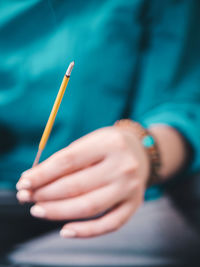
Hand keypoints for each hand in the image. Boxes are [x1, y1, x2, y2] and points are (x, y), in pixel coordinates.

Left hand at [16, 126, 149, 237]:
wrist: (141, 151)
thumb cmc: (108, 145)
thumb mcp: (90, 141)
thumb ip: (65, 159)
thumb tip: (35, 180)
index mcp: (110, 144)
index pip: (68, 161)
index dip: (43, 174)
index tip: (24, 182)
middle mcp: (123, 166)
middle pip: (77, 186)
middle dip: (46, 194)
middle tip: (27, 197)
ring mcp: (131, 188)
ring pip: (89, 207)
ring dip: (59, 212)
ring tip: (38, 210)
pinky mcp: (134, 204)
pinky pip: (110, 224)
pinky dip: (86, 231)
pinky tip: (65, 230)